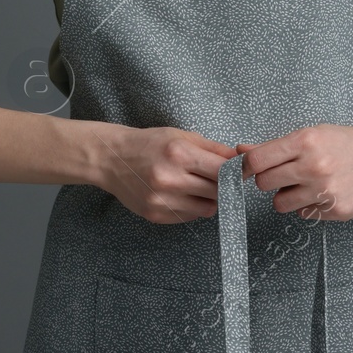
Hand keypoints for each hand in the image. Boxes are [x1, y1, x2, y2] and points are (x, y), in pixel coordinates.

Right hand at [94, 125, 237, 223]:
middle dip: (222, 185)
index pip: (222, 171)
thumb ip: (213, 148)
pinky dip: (192, 207)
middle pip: (217, 192)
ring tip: (196, 186)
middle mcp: (171, 179)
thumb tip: (240, 160)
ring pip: (206, 209)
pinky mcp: (156, 215)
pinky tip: (180, 194)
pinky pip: (189, 217)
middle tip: (215, 178)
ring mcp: (162, 201)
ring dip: (208, 199)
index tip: (237, 172)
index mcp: (179, 154)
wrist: (111, 159)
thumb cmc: (148, 143)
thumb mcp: (180, 136)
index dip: (234, 172)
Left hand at [238, 123, 352, 222]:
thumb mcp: (312, 135)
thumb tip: (240, 150)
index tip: (250, 170)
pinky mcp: (336, 210)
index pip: (257, 160)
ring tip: (305, 185)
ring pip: (280, 204)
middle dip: (269, 181)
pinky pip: (305, 213)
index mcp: (306, 141)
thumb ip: (276, 146)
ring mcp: (326, 190)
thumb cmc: (346, 142)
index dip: (248, 167)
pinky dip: (310, 205)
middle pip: (264, 183)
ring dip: (287, 197)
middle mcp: (314, 166)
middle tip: (285, 176)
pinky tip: (326, 193)